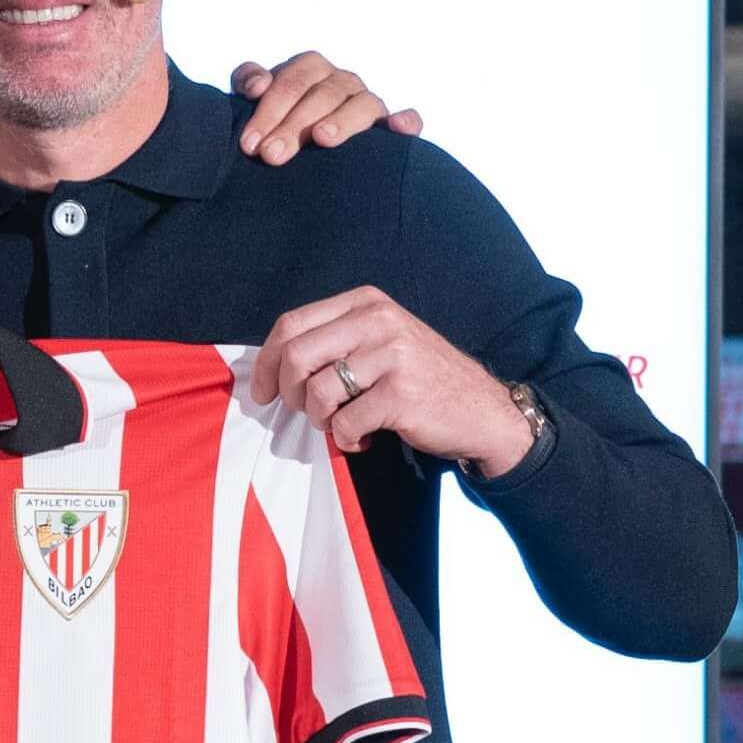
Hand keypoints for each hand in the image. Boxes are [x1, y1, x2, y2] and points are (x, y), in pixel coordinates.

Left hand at [229, 54, 424, 164]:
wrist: (300, 145)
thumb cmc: (275, 120)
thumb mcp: (256, 98)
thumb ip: (248, 80)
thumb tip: (257, 85)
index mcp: (311, 69)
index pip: (292, 81)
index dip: (269, 110)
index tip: (250, 143)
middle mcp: (342, 82)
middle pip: (323, 95)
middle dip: (295, 125)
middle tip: (271, 155)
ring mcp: (368, 102)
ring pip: (362, 105)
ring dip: (342, 121)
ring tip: (322, 139)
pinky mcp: (390, 126)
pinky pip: (408, 120)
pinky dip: (406, 122)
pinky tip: (397, 129)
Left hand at [250, 287, 534, 467]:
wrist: (481, 410)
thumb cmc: (420, 380)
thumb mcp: (380, 341)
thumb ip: (333, 341)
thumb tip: (270, 365)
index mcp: (367, 302)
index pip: (291, 324)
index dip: (266, 362)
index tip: (261, 391)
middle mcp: (378, 320)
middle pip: (296, 355)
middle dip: (288, 393)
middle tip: (303, 412)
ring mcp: (392, 355)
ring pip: (317, 393)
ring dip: (320, 421)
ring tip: (341, 425)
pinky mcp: (401, 394)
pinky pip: (345, 423)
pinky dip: (346, 440)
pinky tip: (364, 438)